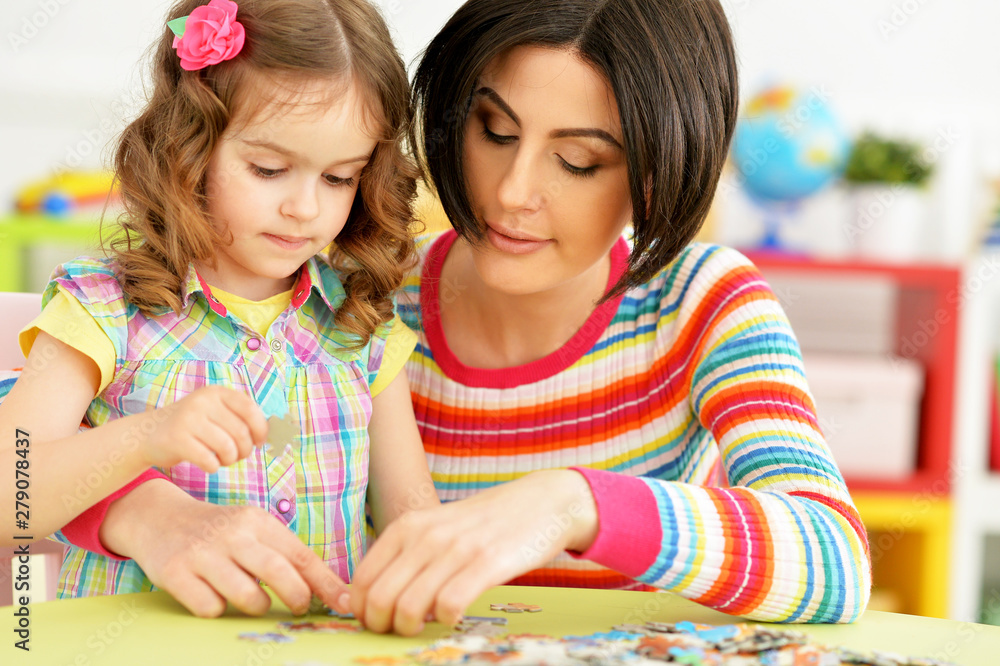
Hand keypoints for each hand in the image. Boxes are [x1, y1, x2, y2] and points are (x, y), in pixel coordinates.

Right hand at [107, 482, 349, 616]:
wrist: (158, 518)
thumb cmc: (218, 532)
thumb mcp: (252, 531)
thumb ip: (285, 555)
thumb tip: (333, 590)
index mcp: (258, 521)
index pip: (300, 554)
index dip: (326, 583)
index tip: (346, 604)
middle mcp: (233, 534)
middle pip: (279, 572)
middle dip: (298, 597)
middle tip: (300, 608)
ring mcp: (203, 553)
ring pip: (248, 596)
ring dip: (258, 607)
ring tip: (252, 599)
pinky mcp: (176, 573)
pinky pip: (210, 608)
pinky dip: (217, 610)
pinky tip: (212, 595)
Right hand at [135, 386, 268, 473]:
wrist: (147, 434)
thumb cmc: (192, 427)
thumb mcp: (215, 413)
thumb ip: (240, 418)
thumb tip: (275, 433)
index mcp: (217, 393)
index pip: (251, 411)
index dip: (261, 430)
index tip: (259, 443)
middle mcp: (203, 401)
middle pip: (241, 433)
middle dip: (244, 451)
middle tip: (236, 456)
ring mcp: (188, 419)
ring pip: (227, 448)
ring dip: (229, 460)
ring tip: (222, 460)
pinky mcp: (176, 439)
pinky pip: (209, 461)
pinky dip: (213, 467)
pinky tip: (207, 464)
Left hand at [349, 469, 598, 635]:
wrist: (541, 502)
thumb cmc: (485, 523)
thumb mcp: (436, 527)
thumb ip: (405, 555)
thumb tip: (370, 599)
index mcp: (408, 526)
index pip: (362, 579)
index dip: (363, 610)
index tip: (379, 620)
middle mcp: (426, 535)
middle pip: (379, 599)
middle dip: (382, 626)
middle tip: (400, 629)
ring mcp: (457, 548)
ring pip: (409, 607)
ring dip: (411, 629)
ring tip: (425, 625)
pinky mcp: (488, 562)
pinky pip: (450, 605)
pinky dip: (446, 620)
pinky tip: (455, 614)